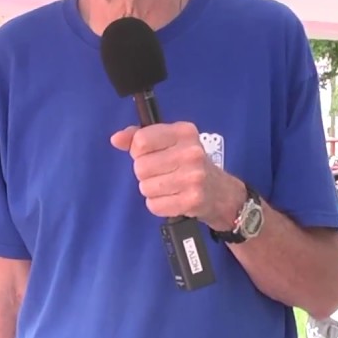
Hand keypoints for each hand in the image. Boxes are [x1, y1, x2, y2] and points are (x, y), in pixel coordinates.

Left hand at [110, 122, 242, 230]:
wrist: (221, 192)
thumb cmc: (190, 164)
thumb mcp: (170, 141)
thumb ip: (140, 137)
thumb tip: (116, 139)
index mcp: (184, 132)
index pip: (141, 141)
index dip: (138, 151)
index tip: (149, 154)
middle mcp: (191, 153)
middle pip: (140, 166)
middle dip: (145, 173)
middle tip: (162, 173)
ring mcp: (193, 178)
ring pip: (145, 187)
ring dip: (152, 190)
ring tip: (168, 186)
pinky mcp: (191, 200)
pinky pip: (154, 205)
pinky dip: (158, 205)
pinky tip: (172, 198)